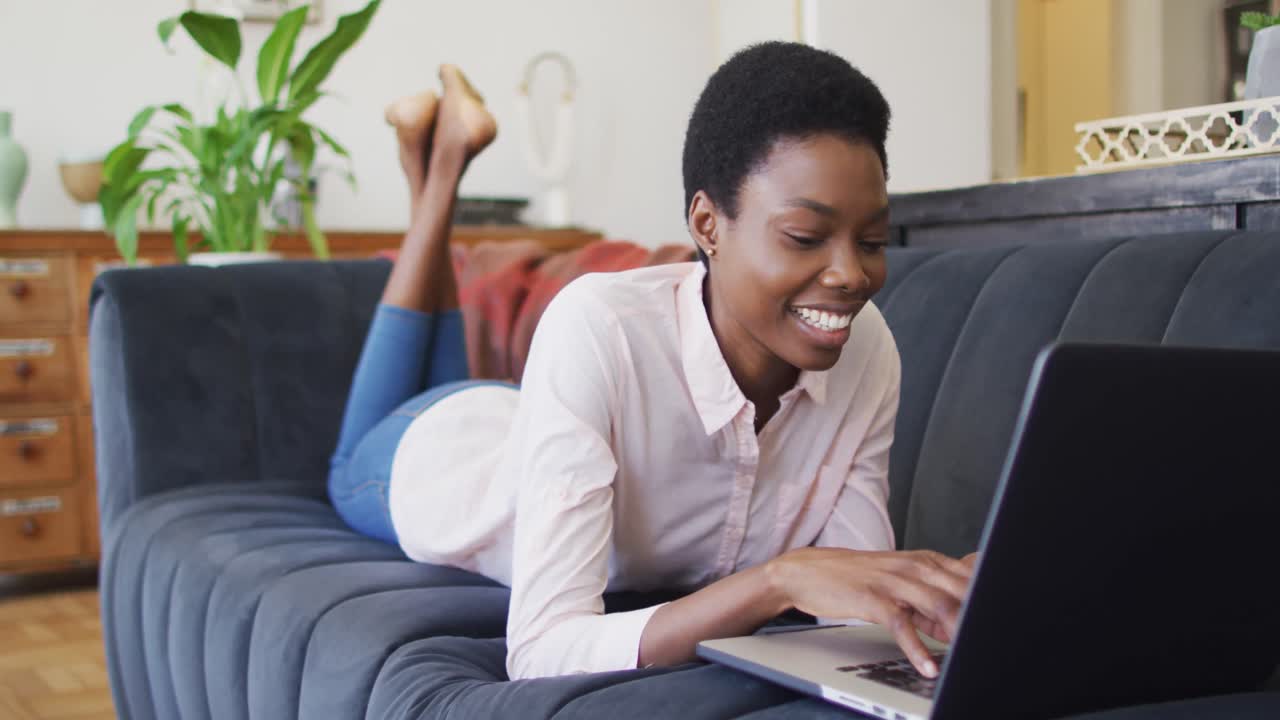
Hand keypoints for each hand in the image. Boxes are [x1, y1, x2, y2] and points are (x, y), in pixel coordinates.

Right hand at [767, 548, 974, 677]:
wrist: (809, 571)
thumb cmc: (858, 578)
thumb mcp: (901, 582)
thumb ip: (934, 599)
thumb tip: (963, 620)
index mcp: (926, 561)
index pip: (971, 577)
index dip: (989, 598)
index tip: (1005, 621)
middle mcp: (914, 566)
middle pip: (961, 590)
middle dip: (980, 614)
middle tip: (994, 638)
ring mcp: (893, 581)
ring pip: (938, 604)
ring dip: (959, 630)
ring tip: (972, 653)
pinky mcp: (873, 598)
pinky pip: (901, 625)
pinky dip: (918, 648)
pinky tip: (928, 665)